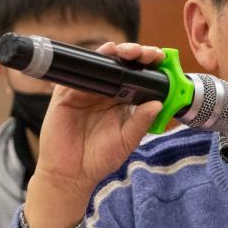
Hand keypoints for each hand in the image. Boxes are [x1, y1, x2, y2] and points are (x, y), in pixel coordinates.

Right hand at [24, 42, 164, 227]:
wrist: (71, 175)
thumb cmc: (99, 160)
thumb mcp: (126, 141)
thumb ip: (141, 122)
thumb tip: (158, 103)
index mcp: (122, 102)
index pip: (138, 77)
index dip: (149, 66)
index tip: (161, 59)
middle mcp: (105, 93)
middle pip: (122, 65)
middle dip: (135, 54)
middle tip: (145, 53)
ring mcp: (85, 92)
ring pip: (101, 64)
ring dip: (114, 53)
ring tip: (127, 52)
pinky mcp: (66, 95)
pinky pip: (77, 75)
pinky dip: (90, 64)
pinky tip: (102, 58)